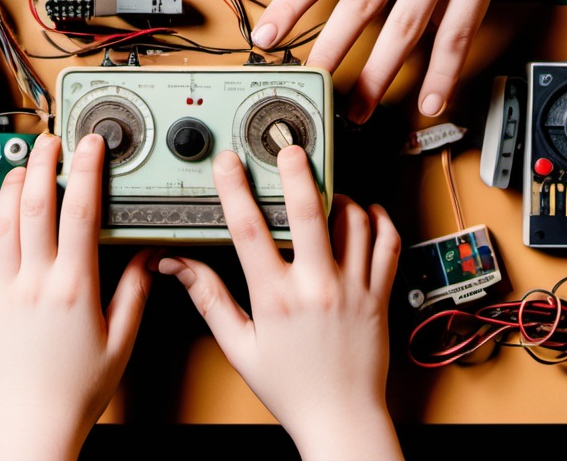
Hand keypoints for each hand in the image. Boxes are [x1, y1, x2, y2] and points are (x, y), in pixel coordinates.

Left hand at [0, 134, 151, 460]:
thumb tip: (145, 256)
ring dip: (14, 185)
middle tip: (53, 140)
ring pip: (3, 223)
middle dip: (46, 164)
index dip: (87, 171)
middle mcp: (36, 282)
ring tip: (26, 162)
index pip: (81, 213)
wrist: (34, 423)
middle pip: (36, 206)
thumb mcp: (121, 340)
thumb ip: (134, 292)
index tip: (92, 146)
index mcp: (75, 287)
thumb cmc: (76, 390)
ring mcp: (6, 291)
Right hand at [156, 147, 402, 459]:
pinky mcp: (380, 295)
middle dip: (296, 171)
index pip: (249, 230)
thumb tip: (179, 266)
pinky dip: (378, 221)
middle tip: (289, 146)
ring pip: (353, 221)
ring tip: (325, 190)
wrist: (341, 418)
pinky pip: (387, 244)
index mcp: (275, 297)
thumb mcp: (238, 346)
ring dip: (338, 197)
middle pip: (308, 211)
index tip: (228, 164)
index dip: (234, 189)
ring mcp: (353, 288)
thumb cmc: (290, 387)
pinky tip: (365, 213)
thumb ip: (208, 298)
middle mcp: (316, 286)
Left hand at [253, 0, 539, 122]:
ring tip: (360, 107)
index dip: (291, 4)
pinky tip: (430, 100)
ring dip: (379, 74)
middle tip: (313, 82)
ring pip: (406, 27)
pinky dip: (442, 73)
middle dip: (331, 50)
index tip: (267, 36)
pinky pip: (457, 34)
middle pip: (361, 3)